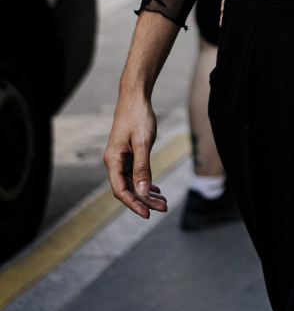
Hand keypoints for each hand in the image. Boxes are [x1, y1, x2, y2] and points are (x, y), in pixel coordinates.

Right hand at [103, 90, 166, 217]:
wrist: (135, 96)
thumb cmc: (138, 116)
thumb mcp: (143, 142)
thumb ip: (142, 168)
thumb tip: (143, 192)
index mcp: (113, 160)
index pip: (121, 190)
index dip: (134, 204)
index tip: (148, 214)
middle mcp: (114, 161)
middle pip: (128, 188)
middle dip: (145, 200)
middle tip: (163, 208)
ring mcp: (121, 157)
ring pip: (133, 182)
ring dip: (147, 192)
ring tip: (163, 201)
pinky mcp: (128, 153)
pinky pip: (135, 173)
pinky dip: (146, 181)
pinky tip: (156, 188)